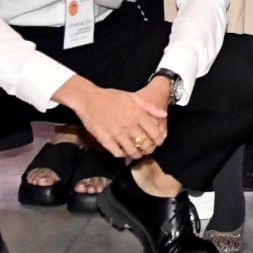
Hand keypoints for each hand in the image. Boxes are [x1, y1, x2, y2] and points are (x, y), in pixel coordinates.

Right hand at [55, 77, 169, 161]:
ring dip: (136, 154)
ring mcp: (116, 133)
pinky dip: (123, 155)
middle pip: (145, 144)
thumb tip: (163, 115)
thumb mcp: (133, 97)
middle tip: (147, 149)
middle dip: (148, 149)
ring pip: (132, 151)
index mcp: (137, 114)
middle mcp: (128, 125)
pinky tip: (123, 151)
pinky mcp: (105, 140)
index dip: (158, 140)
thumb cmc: (111, 97)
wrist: (88, 99)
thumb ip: (149, 107)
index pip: (155, 133)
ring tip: (137, 153)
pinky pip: (118, 153)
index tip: (157, 142)